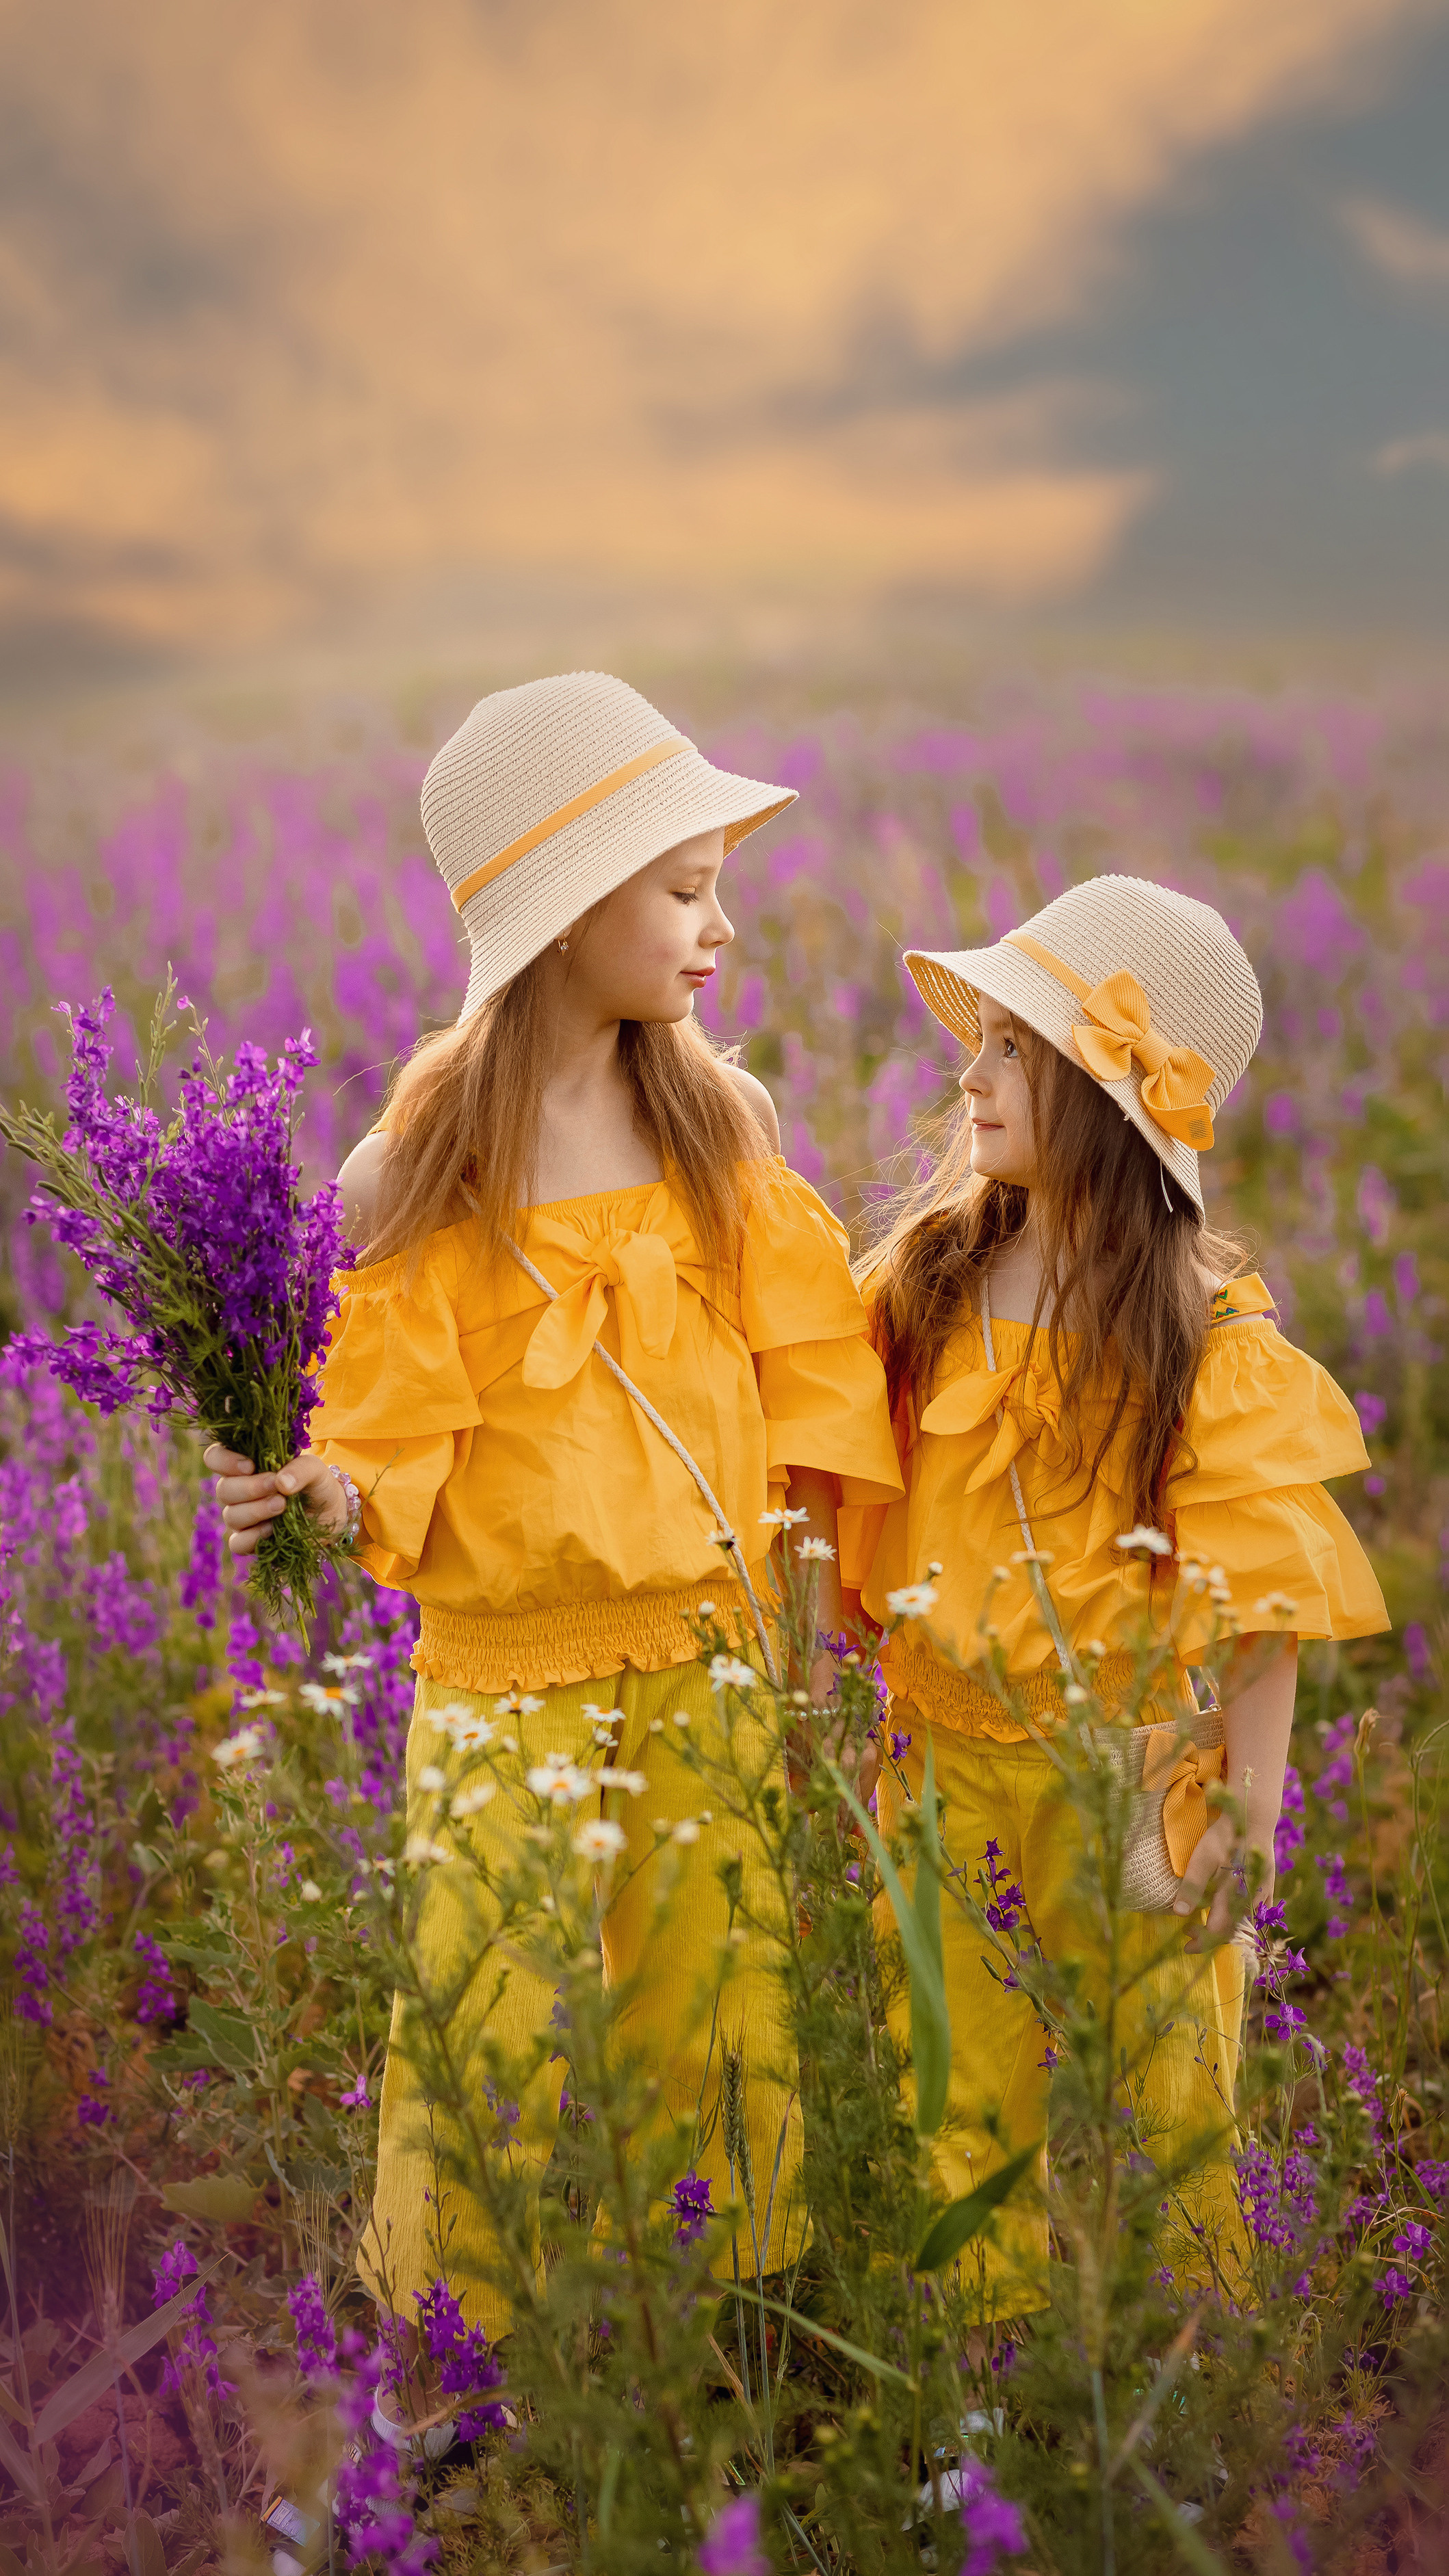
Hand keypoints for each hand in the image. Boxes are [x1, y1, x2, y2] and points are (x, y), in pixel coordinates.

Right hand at [203, 1443, 348, 1556]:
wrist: (332, 1514)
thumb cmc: (317, 1485)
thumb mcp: (316, 1470)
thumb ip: (301, 1469)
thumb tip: (281, 1482)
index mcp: (246, 1466)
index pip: (215, 1458)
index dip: (224, 1460)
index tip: (250, 1466)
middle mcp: (238, 1491)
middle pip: (223, 1489)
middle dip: (250, 1488)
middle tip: (276, 1486)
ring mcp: (242, 1517)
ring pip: (230, 1515)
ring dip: (255, 1510)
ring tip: (282, 1505)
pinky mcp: (251, 1541)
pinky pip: (237, 1543)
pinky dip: (253, 1537)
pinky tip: (272, 1529)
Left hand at [1172, 1810, 1255, 1939]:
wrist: (1253, 1819)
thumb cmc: (1225, 1838)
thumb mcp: (1203, 1860)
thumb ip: (1192, 1887)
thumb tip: (1179, 1914)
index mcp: (1234, 1899)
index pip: (1217, 1933)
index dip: (1202, 1943)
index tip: (1186, 1945)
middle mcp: (1251, 1903)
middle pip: (1230, 1932)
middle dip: (1209, 1936)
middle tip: (1188, 1932)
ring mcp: (1262, 1896)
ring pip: (1243, 1924)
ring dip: (1222, 1928)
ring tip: (1203, 1922)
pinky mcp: (1266, 1888)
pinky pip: (1256, 1913)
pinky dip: (1239, 1919)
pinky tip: (1227, 1914)